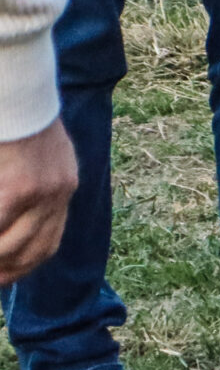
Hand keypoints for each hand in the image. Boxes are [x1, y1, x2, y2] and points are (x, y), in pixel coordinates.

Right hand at [0, 120, 75, 282]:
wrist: (21, 92)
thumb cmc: (18, 118)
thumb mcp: (36, 153)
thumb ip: (29, 186)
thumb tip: (10, 211)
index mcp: (64, 183)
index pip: (50, 240)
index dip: (24, 264)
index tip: (4, 276)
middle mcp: (60, 191)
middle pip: (35, 250)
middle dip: (6, 272)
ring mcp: (42, 192)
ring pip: (12, 246)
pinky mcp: (19, 189)